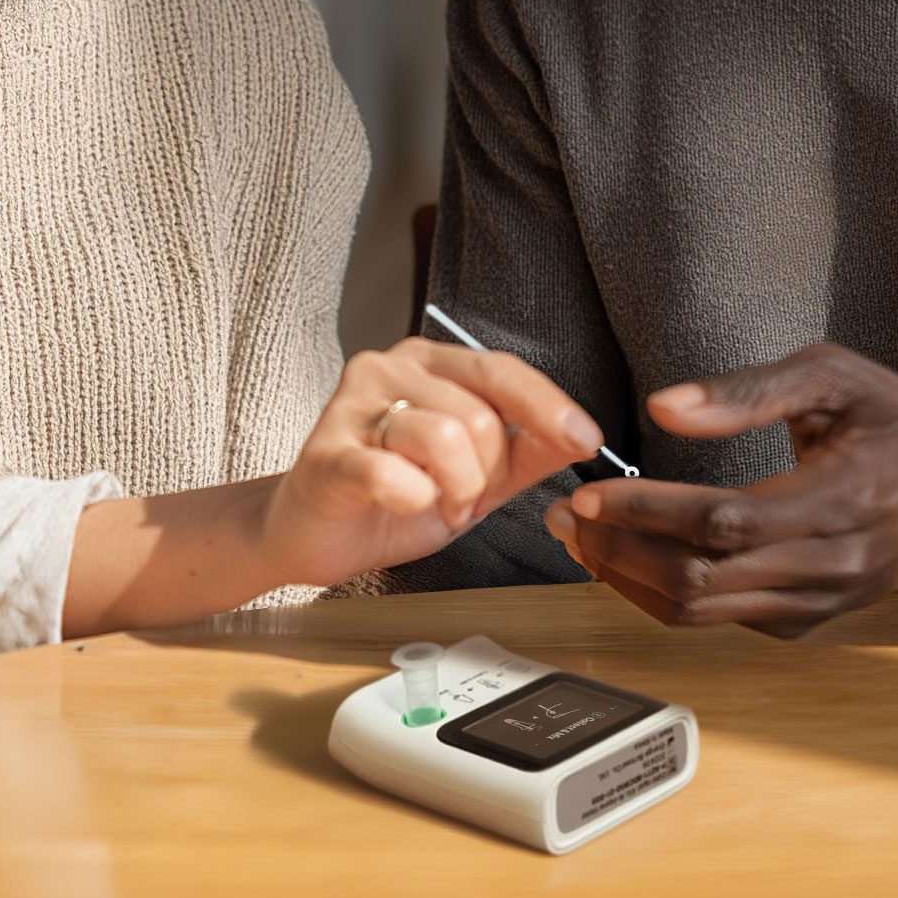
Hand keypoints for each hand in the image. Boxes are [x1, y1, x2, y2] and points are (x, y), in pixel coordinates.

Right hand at [262, 336, 603, 587]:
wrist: (310, 534)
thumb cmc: (390, 496)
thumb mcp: (474, 476)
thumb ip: (524, 453)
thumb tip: (581, 438)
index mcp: (429, 363)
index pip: (502, 370)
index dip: (549, 406)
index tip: (587, 439)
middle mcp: (389, 367)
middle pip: (479, 414)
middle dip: (487, 474)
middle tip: (465, 501)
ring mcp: (353, 405)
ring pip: (443, 438)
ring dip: (454, 491)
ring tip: (435, 504)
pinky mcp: (327, 452)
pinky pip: (392, 472)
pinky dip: (413, 498)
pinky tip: (402, 502)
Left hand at [543, 341, 897, 638]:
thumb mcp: (838, 376)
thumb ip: (749, 390)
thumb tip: (665, 406)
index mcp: (840, 499)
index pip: (724, 522)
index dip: (649, 514)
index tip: (593, 494)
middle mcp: (831, 565)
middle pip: (704, 581)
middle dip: (621, 554)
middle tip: (568, 519)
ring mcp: (821, 602)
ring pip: (707, 614)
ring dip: (632, 582)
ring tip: (584, 542)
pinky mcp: (811, 621)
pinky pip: (726, 622)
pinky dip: (669, 598)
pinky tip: (634, 562)